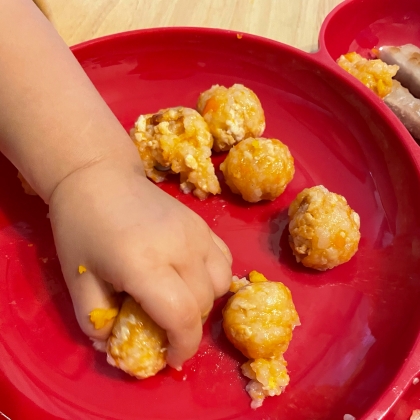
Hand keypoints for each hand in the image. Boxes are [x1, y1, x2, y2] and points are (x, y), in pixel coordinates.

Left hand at [49, 152, 231, 368]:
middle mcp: (181, 248)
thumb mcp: (77, 278)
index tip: (171, 358)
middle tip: (165, 329)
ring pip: (221, 284)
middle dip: (188, 328)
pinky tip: (192, 276)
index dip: (182, 347)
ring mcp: (197, 233)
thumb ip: (95, 320)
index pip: (182, 317)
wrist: (100, 177)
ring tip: (179, 301)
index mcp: (145, 264)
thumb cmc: (82, 227)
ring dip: (204, 303)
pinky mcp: (203, 224)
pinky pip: (224, 260)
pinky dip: (214, 278)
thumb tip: (114, 345)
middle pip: (204, 304)